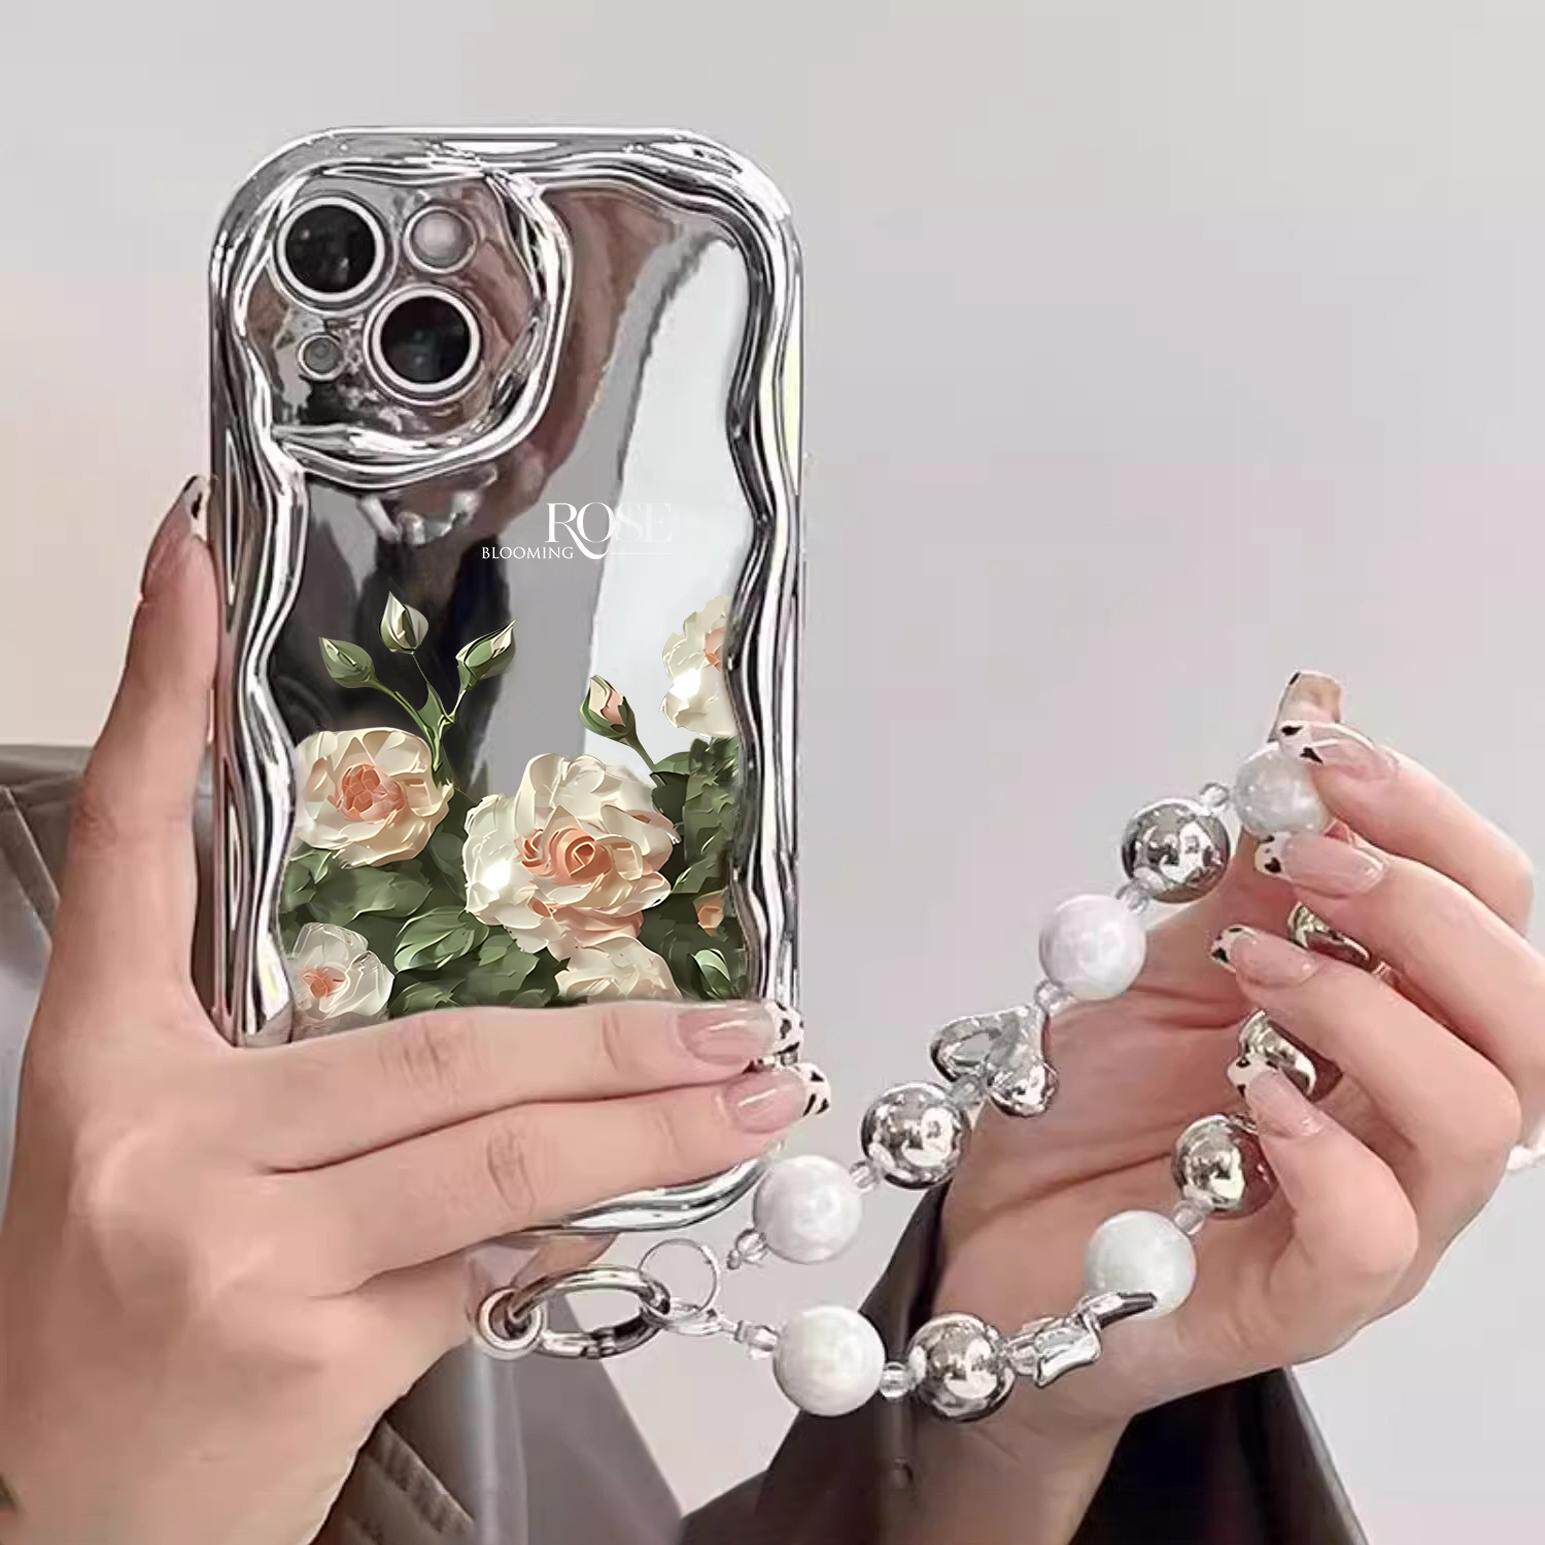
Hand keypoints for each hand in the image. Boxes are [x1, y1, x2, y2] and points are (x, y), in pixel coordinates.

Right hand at [0, 481, 808, 1544]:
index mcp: (104, 1062)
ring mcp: (228, 1241)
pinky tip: (644, 1212)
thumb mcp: (176, 1168)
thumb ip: (307, 1089)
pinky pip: (489, 1262)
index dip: (164, 690)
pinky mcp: (300, 1344)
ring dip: (648, 1125)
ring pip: (492, 1149)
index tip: (196, 560)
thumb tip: (503, 1037)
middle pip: (432, 1042)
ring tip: (752, 1097)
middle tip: (736, 1017)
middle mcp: (156, 1133)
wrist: (57, 1515)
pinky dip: (578, 1233)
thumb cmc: (117, 1321)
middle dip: (609, 1035)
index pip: (136, 843)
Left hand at [924, 672, 1536, 1541]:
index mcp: (1394, 1023)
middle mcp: (1409, 1119)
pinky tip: (1255, 1090)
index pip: (1488, 913)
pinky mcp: (1306, 1300)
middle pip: (1524, 1012)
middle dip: (1422, 908)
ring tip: (1256, 961)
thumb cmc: (1094, 1104)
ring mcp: (1379, 1216)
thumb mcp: (1165, 956)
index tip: (1327, 757)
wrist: (1001, 1236)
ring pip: (1481, 1116)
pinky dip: (1327, 1148)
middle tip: (1308, 858)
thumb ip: (1247, 862)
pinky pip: (1377, 1236)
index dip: (1428, 824)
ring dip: (1372, 1011)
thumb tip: (1313, 708)